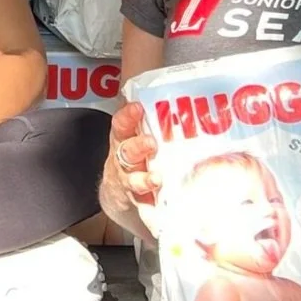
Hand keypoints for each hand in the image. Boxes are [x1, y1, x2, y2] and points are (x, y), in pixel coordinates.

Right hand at [103, 102, 161, 231]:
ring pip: (133, 179)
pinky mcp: (138, 202)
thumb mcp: (137, 137)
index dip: (128, 116)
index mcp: (124, 139)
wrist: (118, 195)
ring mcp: (129, 182)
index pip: (121, 124)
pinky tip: (160, 202)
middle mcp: (123, 160)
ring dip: (144, 179)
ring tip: (156, 179)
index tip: (137, 108)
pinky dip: (151, 204)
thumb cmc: (136, 157)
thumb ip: (151, 121)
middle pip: (126, 151)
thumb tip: (182, 97)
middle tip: (151, 143)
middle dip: (137, 147)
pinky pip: (143, 204)